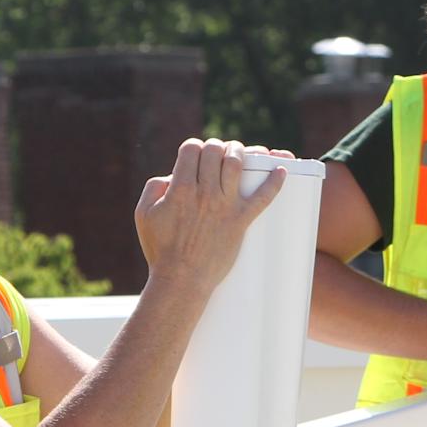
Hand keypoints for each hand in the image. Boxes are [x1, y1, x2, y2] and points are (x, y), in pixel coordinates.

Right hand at [134, 140, 284, 281]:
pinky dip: (275, 182)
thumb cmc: (161, 249)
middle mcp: (204, 192)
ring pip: (236, 164)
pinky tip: (282, 171)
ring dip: (238, 152)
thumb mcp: (144, 214)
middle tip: (217, 153)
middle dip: (215, 147)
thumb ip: (154, 188)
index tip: (196, 154)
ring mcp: (224, 205)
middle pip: (215, 151)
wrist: (181, 279)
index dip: (193, 147)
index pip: (191, 148)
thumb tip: (171, 176)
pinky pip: (263, 197)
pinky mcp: (240, 221)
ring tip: (239, 153)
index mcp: (179, 188)